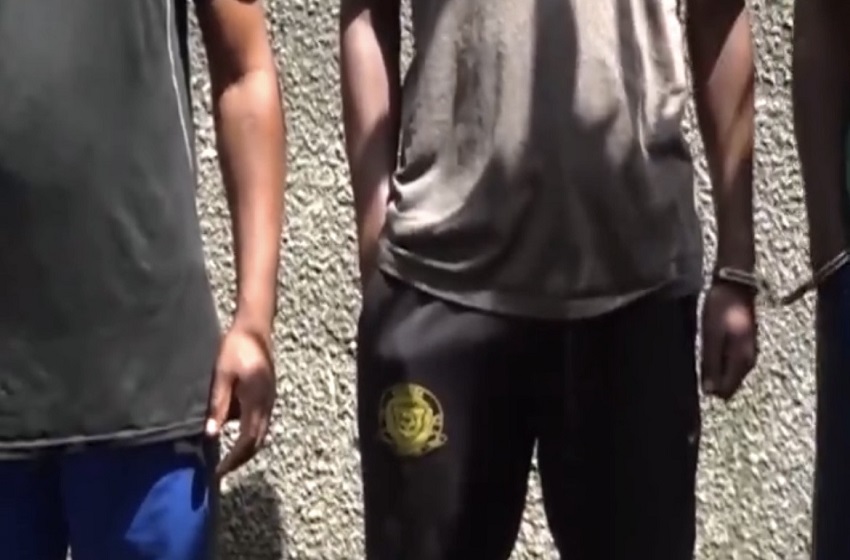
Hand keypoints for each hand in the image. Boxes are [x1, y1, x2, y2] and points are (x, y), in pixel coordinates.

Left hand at [206, 324, 276, 477]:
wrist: (255, 328)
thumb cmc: (235, 348)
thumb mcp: (222, 376)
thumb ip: (218, 406)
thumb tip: (211, 434)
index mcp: (256, 401)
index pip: (247, 440)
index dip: (234, 459)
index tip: (219, 471)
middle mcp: (267, 404)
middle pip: (257, 441)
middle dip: (241, 459)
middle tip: (222, 470)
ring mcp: (270, 399)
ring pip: (261, 433)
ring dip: (246, 448)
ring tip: (228, 456)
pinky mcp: (268, 394)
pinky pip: (262, 422)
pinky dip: (250, 434)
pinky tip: (235, 432)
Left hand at [700, 281, 757, 399]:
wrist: (734, 286)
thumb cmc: (721, 310)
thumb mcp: (712, 337)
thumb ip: (711, 364)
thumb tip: (709, 392)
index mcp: (742, 361)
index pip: (727, 391)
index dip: (709, 388)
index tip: (697, 374)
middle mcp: (748, 361)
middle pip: (728, 384)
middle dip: (711, 379)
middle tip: (698, 360)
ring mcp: (747, 353)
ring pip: (728, 373)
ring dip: (713, 369)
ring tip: (701, 351)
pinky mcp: (742, 345)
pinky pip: (728, 362)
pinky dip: (717, 359)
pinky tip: (708, 348)